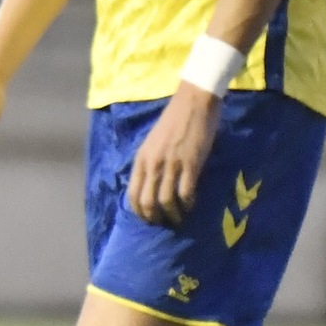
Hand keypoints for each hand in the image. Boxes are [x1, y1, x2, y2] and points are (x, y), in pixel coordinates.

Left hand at [127, 86, 220, 226]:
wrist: (192, 102)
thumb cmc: (173, 121)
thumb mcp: (152, 142)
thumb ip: (149, 162)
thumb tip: (150, 184)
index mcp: (141, 159)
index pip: (132, 194)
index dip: (139, 211)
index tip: (147, 219)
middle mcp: (153, 164)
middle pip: (147, 202)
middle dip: (154, 218)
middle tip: (162, 224)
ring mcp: (172, 165)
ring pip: (166, 201)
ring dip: (173, 215)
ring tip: (178, 220)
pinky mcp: (191, 164)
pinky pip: (186, 193)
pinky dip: (188, 204)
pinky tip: (191, 206)